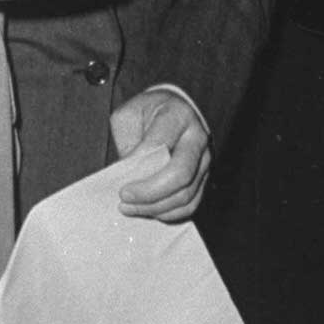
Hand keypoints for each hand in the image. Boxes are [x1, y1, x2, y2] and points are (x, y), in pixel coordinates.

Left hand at [112, 88, 210, 221]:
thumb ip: (128, 141)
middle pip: (180, 174)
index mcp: (178, 115)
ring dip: (155, 207)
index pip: (160, 145)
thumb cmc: (148, 113)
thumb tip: (127, 175)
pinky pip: (191, 204)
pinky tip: (148, 210)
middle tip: (124, 199)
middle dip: (149, 193)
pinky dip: (168, 213)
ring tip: (129, 208)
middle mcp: (197, 137)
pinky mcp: (204, 177)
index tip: (118, 184)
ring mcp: (205, 159)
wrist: (174, 109)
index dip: (138, 167)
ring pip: (186, 194)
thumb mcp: (130, 115)